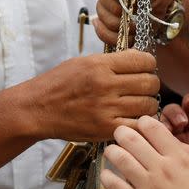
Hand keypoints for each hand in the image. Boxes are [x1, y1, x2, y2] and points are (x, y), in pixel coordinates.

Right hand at [29, 49, 159, 140]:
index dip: (149, 64)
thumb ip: (112, 61)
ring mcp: (106, 109)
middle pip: (150, 83)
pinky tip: (132, 119)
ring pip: (148, 105)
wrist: (37, 109)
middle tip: (144, 88)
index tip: (145, 68)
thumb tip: (140, 59)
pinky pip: (137, 126)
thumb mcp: (83, 62)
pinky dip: (139, 123)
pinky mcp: (105, 129)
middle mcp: (105, 85)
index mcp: (100, 65)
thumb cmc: (59, 84)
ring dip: (148, 104)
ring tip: (138, 104)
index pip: (143, 60)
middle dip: (151, 84)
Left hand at [100, 116, 188, 188]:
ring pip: (119, 158)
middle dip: (122, 132)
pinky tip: (107, 174)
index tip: (140, 125)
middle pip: (132, 138)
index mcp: (181, 159)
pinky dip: (107, 176)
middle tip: (119, 133)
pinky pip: (114, 185)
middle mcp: (162, 169)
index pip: (154, 128)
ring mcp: (148, 187)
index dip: (143, 122)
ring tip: (111, 151)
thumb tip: (174, 142)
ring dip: (111, 151)